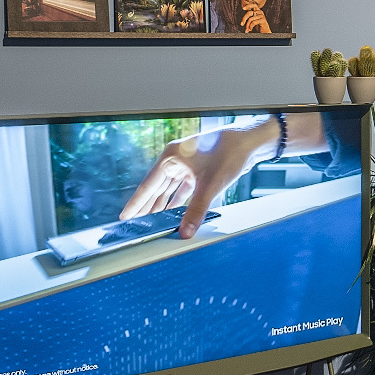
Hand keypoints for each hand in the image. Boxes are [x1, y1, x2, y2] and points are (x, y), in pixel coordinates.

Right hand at [119, 124, 274, 236]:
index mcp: (171, 158)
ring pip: (168, 190)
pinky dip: (177, 202)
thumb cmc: (229, 153)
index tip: (124, 216)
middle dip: (147, 208)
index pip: (147, 186)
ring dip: (161, 206)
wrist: (250, 142)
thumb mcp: (210, 185)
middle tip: (134, 224)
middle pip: (156, 189)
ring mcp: (186, 165)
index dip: (136, 204)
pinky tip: (172, 213)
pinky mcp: (197, 171)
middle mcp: (175, 160)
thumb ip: (196, 211)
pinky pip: (181, 190)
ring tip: (150, 222)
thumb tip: (185, 231)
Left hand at [241, 4, 270, 34]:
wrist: (265, 31)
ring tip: (247, 29)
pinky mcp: (263, 20)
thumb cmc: (259, 26)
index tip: (243, 8)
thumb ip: (249, 17)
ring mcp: (262, 16)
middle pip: (249, 13)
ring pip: (250, 19)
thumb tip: (242, 19)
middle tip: (241, 24)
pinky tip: (251, 29)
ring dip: (247, 25)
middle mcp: (260, 12)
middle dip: (244, 19)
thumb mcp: (253, 20)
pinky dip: (250, 27)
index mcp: (258, 11)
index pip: (253, 5)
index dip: (248, 6)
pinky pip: (253, 22)